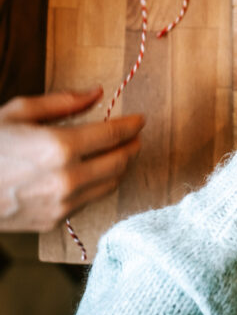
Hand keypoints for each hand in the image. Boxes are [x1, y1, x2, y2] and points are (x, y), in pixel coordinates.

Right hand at [0, 88, 143, 231]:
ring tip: (121, 153)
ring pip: (111, 184)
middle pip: (120, 161)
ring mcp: (62, 204)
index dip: (131, 125)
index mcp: (59, 147)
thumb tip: (97, 92)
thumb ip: (63, 102)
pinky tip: (96, 172)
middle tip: (135, 136)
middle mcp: (67, 178)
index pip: (113, 135)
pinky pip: (91, 200)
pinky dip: (100, 184)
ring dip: (121, 166)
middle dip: (132, 146)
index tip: (140, 120)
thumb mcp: (19, 112)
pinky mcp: (55, 221)